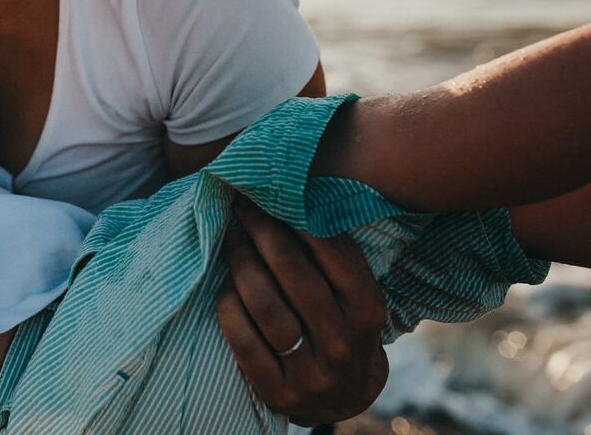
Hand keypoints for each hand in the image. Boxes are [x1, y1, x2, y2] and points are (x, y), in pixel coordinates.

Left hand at [214, 197, 387, 425]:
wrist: (344, 400)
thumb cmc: (343, 327)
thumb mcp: (355, 297)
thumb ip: (332, 258)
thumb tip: (291, 195)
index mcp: (367, 310)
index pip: (332, 251)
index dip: (296, 215)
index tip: (269, 192)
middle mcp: (343, 342)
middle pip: (292, 271)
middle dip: (261, 229)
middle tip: (241, 205)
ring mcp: (311, 372)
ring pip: (264, 304)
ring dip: (240, 262)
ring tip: (230, 238)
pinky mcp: (278, 391)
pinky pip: (241, 338)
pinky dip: (228, 304)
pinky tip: (225, 284)